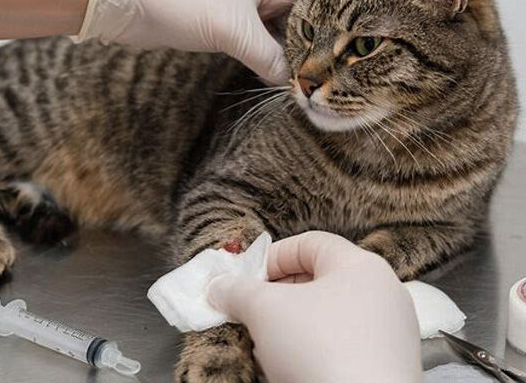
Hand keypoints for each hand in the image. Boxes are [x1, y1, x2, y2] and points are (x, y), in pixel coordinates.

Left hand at [73, 0, 300, 83]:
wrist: (132, 5)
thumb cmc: (184, 1)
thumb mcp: (235, 32)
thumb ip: (268, 57)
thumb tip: (288, 81)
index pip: (304, 7)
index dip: (315, 36)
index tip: (322, 65)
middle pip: (289, 21)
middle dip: (297, 49)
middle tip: (307, 80)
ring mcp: (238, 5)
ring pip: (269, 33)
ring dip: (277, 57)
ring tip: (290, 82)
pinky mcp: (221, 22)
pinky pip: (249, 40)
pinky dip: (258, 57)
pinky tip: (266, 75)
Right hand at [208, 231, 422, 382]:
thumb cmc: (321, 349)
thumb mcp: (265, 310)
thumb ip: (238, 290)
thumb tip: (219, 286)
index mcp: (360, 266)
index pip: (310, 242)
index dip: (273, 256)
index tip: (248, 278)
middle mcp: (382, 293)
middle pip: (319, 278)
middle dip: (278, 294)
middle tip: (251, 311)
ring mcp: (389, 331)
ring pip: (329, 314)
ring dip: (293, 324)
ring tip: (269, 344)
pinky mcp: (386, 364)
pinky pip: (343, 343)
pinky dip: (315, 348)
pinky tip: (293, 367)